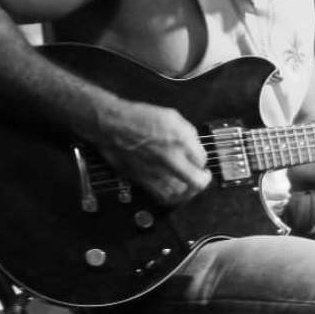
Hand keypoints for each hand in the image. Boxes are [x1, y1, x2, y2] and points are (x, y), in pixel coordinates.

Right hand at [97, 98, 211, 204]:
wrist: (111, 124)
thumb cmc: (138, 117)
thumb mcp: (171, 116)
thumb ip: (188, 134)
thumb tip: (195, 147)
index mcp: (178, 140)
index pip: (202, 159)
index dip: (202, 160)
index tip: (199, 160)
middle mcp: (169, 158)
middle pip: (196, 181)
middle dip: (203, 180)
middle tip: (203, 176)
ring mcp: (155, 171)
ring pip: (180, 193)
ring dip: (188, 191)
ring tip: (189, 186)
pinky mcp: (142, 179)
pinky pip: (162, 196)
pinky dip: (172, 197)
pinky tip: (174, 191)